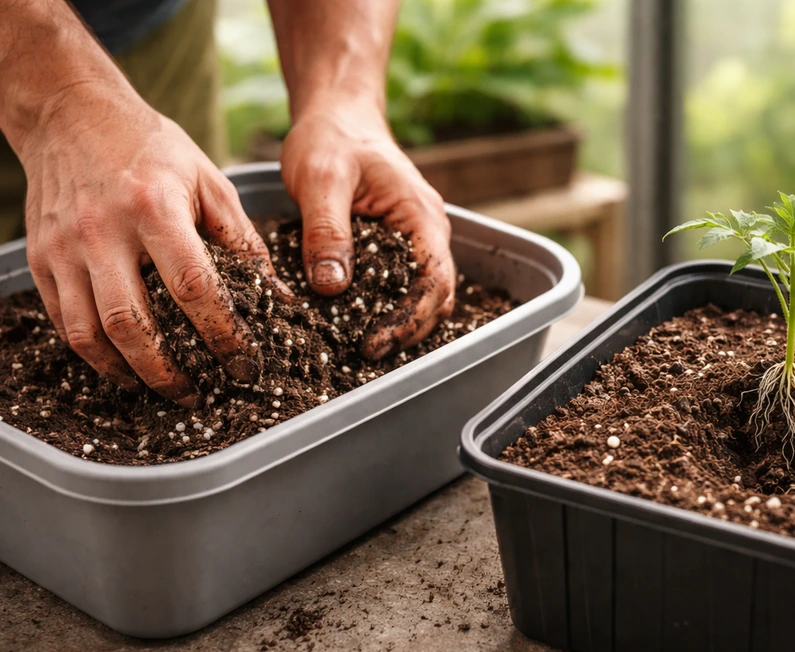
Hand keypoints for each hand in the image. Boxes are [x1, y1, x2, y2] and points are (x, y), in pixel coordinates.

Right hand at [19, 85, 284, 405]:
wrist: (70, 113)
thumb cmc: (152, 147)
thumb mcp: (209, 181)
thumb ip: (242, 241)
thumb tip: (276, 296)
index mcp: (155, 209)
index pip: (193, 288)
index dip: (221, 335)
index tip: (243, 364)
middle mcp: (103, 232)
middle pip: (133, 324)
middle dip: (168, 372)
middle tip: (196, 395)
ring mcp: (64, 248)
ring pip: (90, 333)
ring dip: (126, 373)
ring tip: (159, 389)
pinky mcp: (41, 258)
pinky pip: (63, 321)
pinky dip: (93, 353)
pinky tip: (121, 365)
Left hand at [279, 100, 454, 359]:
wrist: (338, 116)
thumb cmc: (332, 138)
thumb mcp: (320, 178)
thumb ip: (327, 230)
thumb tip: (332, 288)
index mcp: (422, 216)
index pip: (435, 281)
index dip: (409, 319)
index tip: (373, 343)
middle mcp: (429, 233)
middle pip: (436, 298)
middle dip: (406, 331)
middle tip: (363, 355)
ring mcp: (416, 242)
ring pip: (423, 297)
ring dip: (399, 325)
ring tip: (359, 347)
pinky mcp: (396, 248)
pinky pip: (401, 286)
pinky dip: (385, 310)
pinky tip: (354, 324)